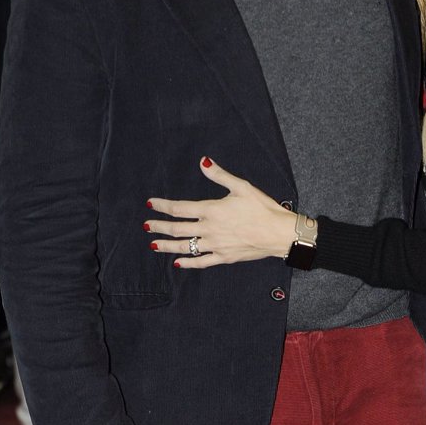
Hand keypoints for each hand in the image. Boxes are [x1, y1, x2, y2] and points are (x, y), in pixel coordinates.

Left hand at [145, 157, 295, 268]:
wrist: (279, 233)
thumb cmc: (263, 208)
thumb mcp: (242, 187)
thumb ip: (219, 175)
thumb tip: (203, 161)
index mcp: (211, 210)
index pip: (179, 208)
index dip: (162, 206)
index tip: (150, 204)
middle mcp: (209, 229)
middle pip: (177, 228)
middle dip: (159, 227)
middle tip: (146, 226)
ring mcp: (215, 245)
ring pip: (185, 247)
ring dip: (167, 246)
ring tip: (154, 245)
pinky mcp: (224, 257)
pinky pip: (201, 262)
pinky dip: (188, 263)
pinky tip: (178, 263)